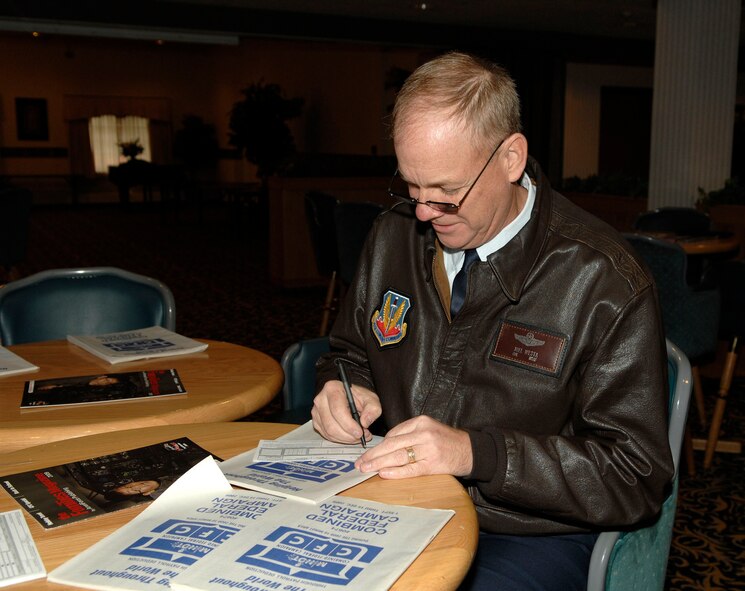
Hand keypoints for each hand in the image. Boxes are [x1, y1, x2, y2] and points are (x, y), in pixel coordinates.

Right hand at [312, 380, 381, 444]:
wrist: (350, 397)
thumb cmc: (359, 397)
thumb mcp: (371, 399)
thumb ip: (372, 409)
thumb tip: (365, 422)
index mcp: (332, 389)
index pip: (338, 410)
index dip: (349, 424)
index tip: (360, 432)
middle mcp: (321, 400)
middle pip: (331, 424)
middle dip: (348, 435)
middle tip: (361, 437)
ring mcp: (317, 412)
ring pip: (329, 432)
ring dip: (345, 439)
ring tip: (357, 437)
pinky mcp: (316, 422)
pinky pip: (326, 435)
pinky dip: (339, 439)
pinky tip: (349, 436)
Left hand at [355, 415, 472, 478]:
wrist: (471, 451)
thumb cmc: (446, 441)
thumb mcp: (428, 429)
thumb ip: (409, 434)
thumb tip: (385, 446)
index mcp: (421, 422)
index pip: (393, 434)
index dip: (378, 445)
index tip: (366, 454)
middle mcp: (424, 433)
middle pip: (392, 444)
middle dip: (373, 454)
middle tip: (360, 463)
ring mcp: (429, 449)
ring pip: (398, 456)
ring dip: (379, 463)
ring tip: (366, 469)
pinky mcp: (433, 465)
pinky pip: (410, 469)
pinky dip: (395, 472)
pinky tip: (383, 473)